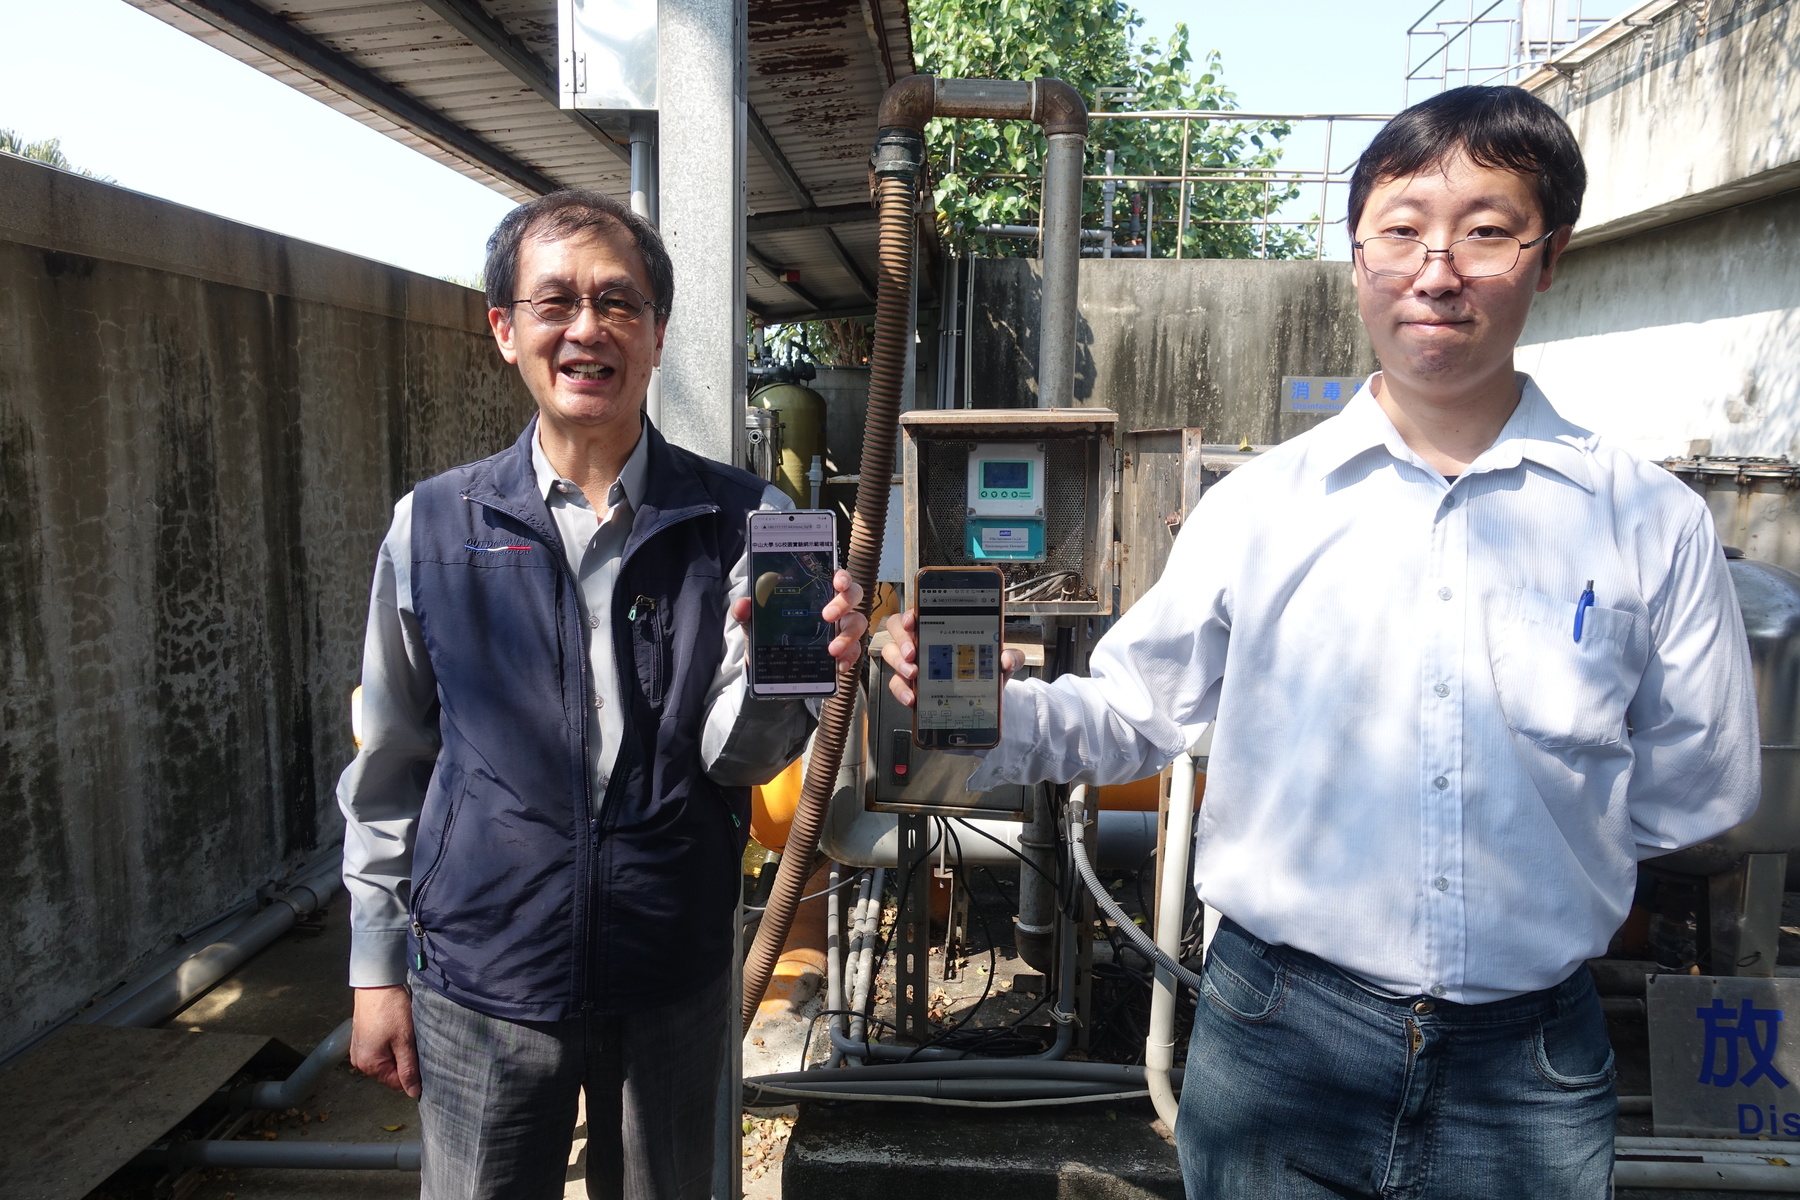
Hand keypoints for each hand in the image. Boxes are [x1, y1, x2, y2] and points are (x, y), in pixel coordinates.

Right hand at [351, 985, 420, 1097]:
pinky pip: (379, 1049)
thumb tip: (412, 1092)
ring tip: (403, 1033)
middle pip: (390, 1072)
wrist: (377, 983)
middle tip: (412, 1040)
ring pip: (386, 1060)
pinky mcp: (361, 1038)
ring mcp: (359, 1049)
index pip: (397, 1083)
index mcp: (369, 1065)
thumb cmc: (390, 1010)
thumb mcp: (405, 1041)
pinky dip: (390, 1042)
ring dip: (398, 1050)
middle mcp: (360, 1061)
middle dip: (404, 1060)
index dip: (412, 1072)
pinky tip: (395, 1028)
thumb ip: (408, 1069)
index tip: (420, 1055)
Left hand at [732, 569, 868, 667]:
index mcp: (815, 592)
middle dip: (844, 603)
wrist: (771, 666)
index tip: (838, 582)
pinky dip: (849, 657)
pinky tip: (838, 665)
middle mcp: (834, 606)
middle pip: (853, 595)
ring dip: (848, 635)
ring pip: (858, 623)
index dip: (842, 576)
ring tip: (831, 649)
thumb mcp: (755, 622)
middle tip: (826, 616)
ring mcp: (842, 627)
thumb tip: (743, 605)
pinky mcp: (845, 650)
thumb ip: (747, 612)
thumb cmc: (769, 634)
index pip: (835, 576)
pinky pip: (855, 651)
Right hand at [881, 609, 1023, 707]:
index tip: (913, 619)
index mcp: (941, 626)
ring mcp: (912, 662)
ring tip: (913, 674)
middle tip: (912, 651)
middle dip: (902, 638)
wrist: (982, 699)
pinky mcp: (909, 684)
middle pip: (898, 628)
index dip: (912, 612)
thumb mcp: (999, 662)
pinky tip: (912, 698)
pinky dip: (901, 691)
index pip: (919, 611)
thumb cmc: (984, 671)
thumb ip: (1010, 657)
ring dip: (899, 663)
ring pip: (892, 654)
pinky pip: (897, 684)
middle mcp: (922, 640)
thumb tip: (1006, 658)